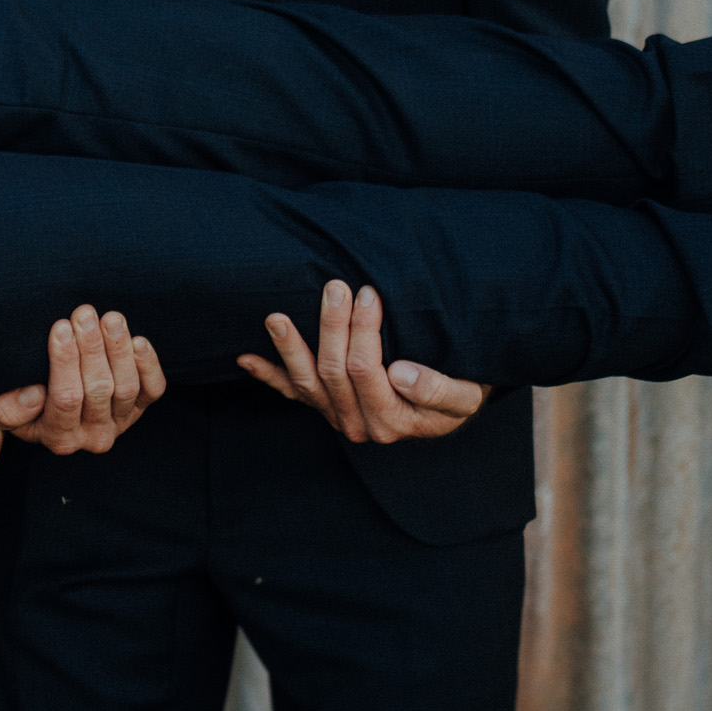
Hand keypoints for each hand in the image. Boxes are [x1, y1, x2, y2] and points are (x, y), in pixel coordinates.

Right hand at [0, 305, 165, 478]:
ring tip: (107, 316)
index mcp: (56, 438)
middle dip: (90, 346)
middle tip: (82, 311)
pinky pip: (153, 389)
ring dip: (117, 348)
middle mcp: (91, 437)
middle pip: (97, 389)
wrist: (57, 401)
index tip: (58, 325)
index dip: (63, 361)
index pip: (63, 400)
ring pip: (126, 387)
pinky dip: (147, 363)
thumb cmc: (21, 394)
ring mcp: (120, 423)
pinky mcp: (140, 409)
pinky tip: (134, 339)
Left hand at [236, 280, 491, 442]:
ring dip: (289, 348)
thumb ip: (437, 389)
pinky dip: (269, 375)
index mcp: (393, 421)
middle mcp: (359, 424)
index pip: (366, 370)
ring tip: (275, 317)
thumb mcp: (465, 394)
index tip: (368, 293)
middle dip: (332, 326)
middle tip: (335, 287)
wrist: (452, 401)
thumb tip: (399, 373)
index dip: (364, 331)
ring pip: (306, 382)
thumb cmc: (462, 389)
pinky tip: (246, 358)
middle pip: (333, 371)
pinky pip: (292, 393)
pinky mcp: (324, 405)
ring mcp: (337, 415)